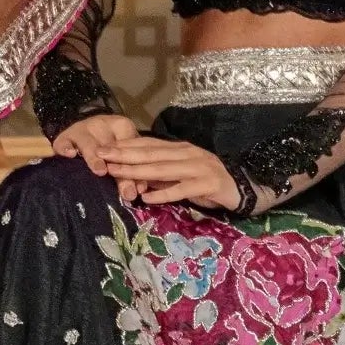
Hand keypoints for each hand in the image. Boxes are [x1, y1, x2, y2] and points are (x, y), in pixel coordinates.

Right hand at [52, 114, 140, 194]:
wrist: (83, 130)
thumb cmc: (108, 143)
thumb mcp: (122, 151)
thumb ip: (131, 169)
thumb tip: (140, 190)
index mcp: (121, 126)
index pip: (130, 145)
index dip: (135, 167)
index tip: (140, 188)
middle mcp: (101, 125)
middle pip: (111, 148)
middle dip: (119, 171)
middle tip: (126, 191)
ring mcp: (82, 130)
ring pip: (88, 143)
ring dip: (95, 158)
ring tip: (100, 171)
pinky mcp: (64, 136)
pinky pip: (63, 142)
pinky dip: (66, 148)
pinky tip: (69, 155)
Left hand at [99, 134, 241, 210]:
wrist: (243, 188)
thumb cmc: (210, 182)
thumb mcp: (183, 175)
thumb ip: (162, 175)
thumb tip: (136, 178)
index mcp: (180, 149)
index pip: (149, 145)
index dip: (125, 145)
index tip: (102, 147)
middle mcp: (187, 154)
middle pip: (151, 153)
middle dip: (124, 154)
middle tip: (101, 154)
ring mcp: (198, 168)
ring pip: (162, 169)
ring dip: (137, 171)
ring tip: (116, 172)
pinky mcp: (207, 184)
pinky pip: (182, 189)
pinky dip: (164, 194)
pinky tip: (147, 199)